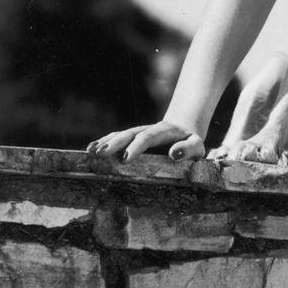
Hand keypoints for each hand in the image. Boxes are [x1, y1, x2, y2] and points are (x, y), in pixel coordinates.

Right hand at [86, 121, 205, 161]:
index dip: (136, 147)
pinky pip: (116, 138)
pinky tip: (90, 149)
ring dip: (105, 142)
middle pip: (129, 134)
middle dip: (114, 143)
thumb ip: (188, 149)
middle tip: (101, 154)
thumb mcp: (197, 145)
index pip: (148, 137)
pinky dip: (103, 142)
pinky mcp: (132, 137)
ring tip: (91, 152)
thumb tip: (173, 154)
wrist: (184, 128)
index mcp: (164, 132)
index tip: (126, 159)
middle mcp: (148, 129)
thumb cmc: (191, 141)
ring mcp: (138, 132)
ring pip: (120, 135)